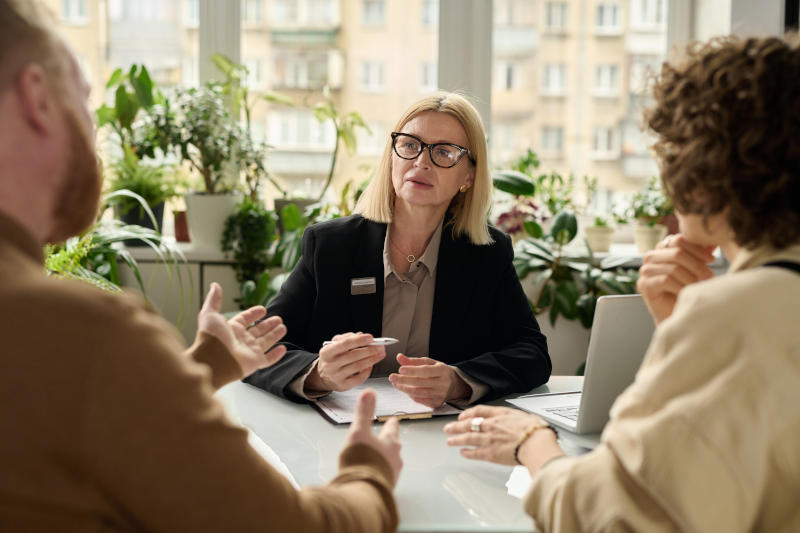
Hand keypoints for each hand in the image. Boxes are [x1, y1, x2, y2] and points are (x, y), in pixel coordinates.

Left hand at [196, 283, 286, 376]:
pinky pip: (268, 359)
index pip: (245, 319)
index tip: (263, 309)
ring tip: (283, 328)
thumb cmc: (210, 338)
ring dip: (275, 335)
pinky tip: (283, 348)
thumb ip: (214, 300)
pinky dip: (276, 355)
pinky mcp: (255, 362)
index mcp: (232, 329)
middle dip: (268, 324)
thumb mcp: (210, 314)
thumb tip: (214, 285)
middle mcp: (242, 340)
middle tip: (278, 319)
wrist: (212, 361)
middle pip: (258, 330)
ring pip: (265, 342)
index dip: (254, 314)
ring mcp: (249, 352)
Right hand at [306, 332, 385, 391]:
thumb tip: (361, 335)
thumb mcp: (334, 345)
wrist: (324, 376)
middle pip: (353, 356)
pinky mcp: (343, 385)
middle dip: (369, 350)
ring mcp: (336, 376)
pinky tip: (371, 364)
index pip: (344, 344)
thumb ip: (347, 338)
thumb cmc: (332, 357)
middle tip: (380, 347)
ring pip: (358, 366)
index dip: (359, 340)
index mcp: (326, 352)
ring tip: (380, 354)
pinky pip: (359, 378)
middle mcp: (330, 365)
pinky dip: (368, 370)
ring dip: (372, 359)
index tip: (371, 337)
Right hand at [344, 389, 402, 485]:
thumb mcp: (359, 431)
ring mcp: (392, 473)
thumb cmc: (362, 460)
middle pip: (393, 446)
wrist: (363, 491)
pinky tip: (371, 475)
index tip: (393, 420)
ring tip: (376, 458)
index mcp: (390, 442)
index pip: (392, 428)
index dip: (391, 423)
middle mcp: (394, 458)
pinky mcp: (385, 487)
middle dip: (389, 442)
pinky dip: (378, 472)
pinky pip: (383, 476)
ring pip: (390, 462)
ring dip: (383, 459)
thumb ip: (364, 413)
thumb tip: (369, 392)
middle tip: (386, 439)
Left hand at [388, 354, 469, 407]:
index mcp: (442, 371)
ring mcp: (440, 395)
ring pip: (418, 393)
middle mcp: (442, 384)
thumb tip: (399, 357)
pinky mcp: (436, 403)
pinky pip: (420, 400)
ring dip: (404, 388)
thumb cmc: (439, 372)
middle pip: (420, 383)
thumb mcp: (429, 363)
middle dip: (403, 380)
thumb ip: (413, 361)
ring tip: (395, 383)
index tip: (400, 369)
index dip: (412, 370)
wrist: (454, 385)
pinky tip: (405, 389)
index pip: (425, 371)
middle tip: (392, 377)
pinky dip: (410, 395)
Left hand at [444, 405, 562, 472]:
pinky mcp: (490, 454)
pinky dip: (467, 453)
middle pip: (468, 424)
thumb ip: (513, 418)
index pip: (479, 411)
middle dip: (456, 426)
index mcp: (500, 415)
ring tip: (449, 441)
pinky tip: (462, 453)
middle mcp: (491, 425)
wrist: (536, 443)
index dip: (468, 413)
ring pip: (467, 438)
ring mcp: (489, 439)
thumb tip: (514, 420)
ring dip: (456, 439)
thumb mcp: (523, 416)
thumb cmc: (535, 430)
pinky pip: (475, 453)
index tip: (462, 416)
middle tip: (448, 428)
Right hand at [637, 234, 714, 323]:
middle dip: (697, 265)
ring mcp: (645, 270)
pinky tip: (687, 293)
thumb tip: (713, 240)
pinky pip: (665, 281)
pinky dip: (680, 287)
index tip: (711, 260)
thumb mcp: (696, 267)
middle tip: (709, 277)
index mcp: (662, 248)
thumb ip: (701, 253)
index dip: (697, 249)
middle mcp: (651, 256)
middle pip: (677, 252)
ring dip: (691, 278)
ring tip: (699, 287)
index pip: (679, 240)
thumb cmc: (687, 289)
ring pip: (673, 267)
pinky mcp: (644, 285)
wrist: (676, 313)